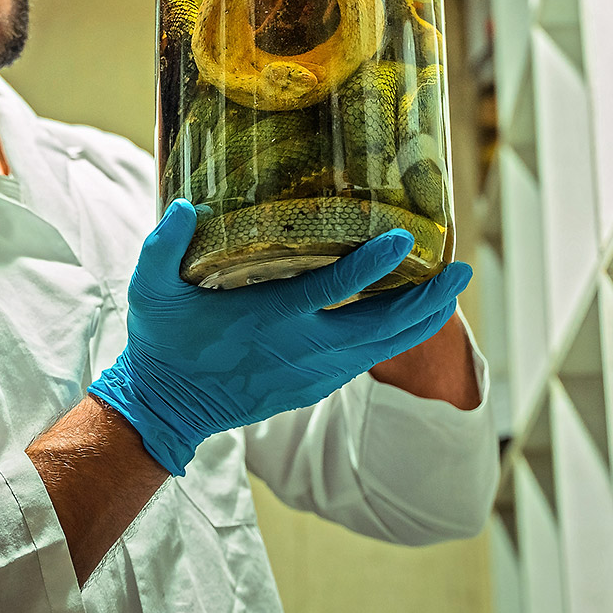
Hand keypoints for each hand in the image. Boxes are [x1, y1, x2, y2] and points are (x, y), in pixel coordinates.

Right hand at [89, 200, 474, 474]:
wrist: (168, 408)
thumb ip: (162, 246)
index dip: (371, 266)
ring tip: (454, 286)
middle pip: (382, 326)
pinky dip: (398, 335)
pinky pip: (370, 358)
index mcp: (268, 321)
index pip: (331, 290)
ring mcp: (314, 372)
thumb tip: (185, 204)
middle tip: (462, 267)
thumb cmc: (162, 343)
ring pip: (385, 346)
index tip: (405, 239)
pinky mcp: (316, 385)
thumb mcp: (149, 292)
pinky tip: (416, 313)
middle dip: (427, 298)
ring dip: (422, 318)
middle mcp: (302, 350)